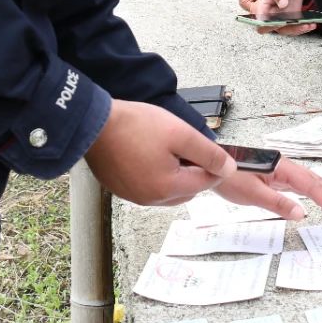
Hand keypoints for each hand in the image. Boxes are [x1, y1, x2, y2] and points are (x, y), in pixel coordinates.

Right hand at [84, 100, 234, 205]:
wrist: (92, 123)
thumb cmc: (134, 126)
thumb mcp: (180, 133)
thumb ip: (208, 153)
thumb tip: (229, 169)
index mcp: (167, 188)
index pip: (206, 182)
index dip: (213, 164)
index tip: (207, 148)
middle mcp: (150, 199)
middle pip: (188, 189)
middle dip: (193, 170)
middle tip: (184, 144)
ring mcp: (133, 196)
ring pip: (168, 189)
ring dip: (174, 173)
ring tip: (164, 147)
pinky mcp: (121, 189)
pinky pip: (148, 186)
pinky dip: (154, 174)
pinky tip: (147, 153)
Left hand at [215, 157, 321, 219]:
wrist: (209, 166)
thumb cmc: (229, 177)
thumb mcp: (252, 194)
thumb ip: (278, 204)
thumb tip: (302, 213)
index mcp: (282, 168)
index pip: (310, 186)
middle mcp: (284, 167)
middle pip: (315, 181)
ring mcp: (280, 171)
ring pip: (309, 182)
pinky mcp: (274, 176)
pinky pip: (299, 184)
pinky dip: (312, 190)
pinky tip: (317, 196)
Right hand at [252, 0, 314, 35]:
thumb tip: (282, 4)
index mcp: (262, 7)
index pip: (261, 21)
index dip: (267, 25)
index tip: (278, 22)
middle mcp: (270, 16)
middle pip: (273, 29)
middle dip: (285, 28)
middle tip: (297, 23)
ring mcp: (280, 19)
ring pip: (286, 30)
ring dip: (297, 29)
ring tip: (309, 25)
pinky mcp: (290, 20)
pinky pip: (295, 28)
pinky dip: (303, 28)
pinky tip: (311, 25)